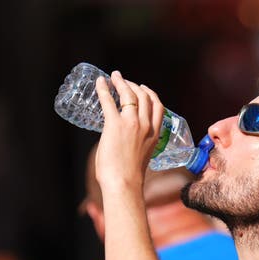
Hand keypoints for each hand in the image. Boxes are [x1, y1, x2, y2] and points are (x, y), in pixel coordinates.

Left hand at [94, 70, 164, 192]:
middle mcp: (146, 126)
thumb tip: (121, 141)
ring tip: (114, 77)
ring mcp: (132, 124)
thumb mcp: (142, 156)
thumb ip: (136, 144)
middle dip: (135, 85)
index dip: (150, 94)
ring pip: (129, 94)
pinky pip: (109, 101)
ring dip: (122, 82)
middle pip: (144, 97)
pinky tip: (100, 82)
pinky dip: (104, 89)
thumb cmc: (129, 176)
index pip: (158, 107)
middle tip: (124, 81)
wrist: (124, 183)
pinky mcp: (114, 125)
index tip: (143, 89)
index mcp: (155, 134)